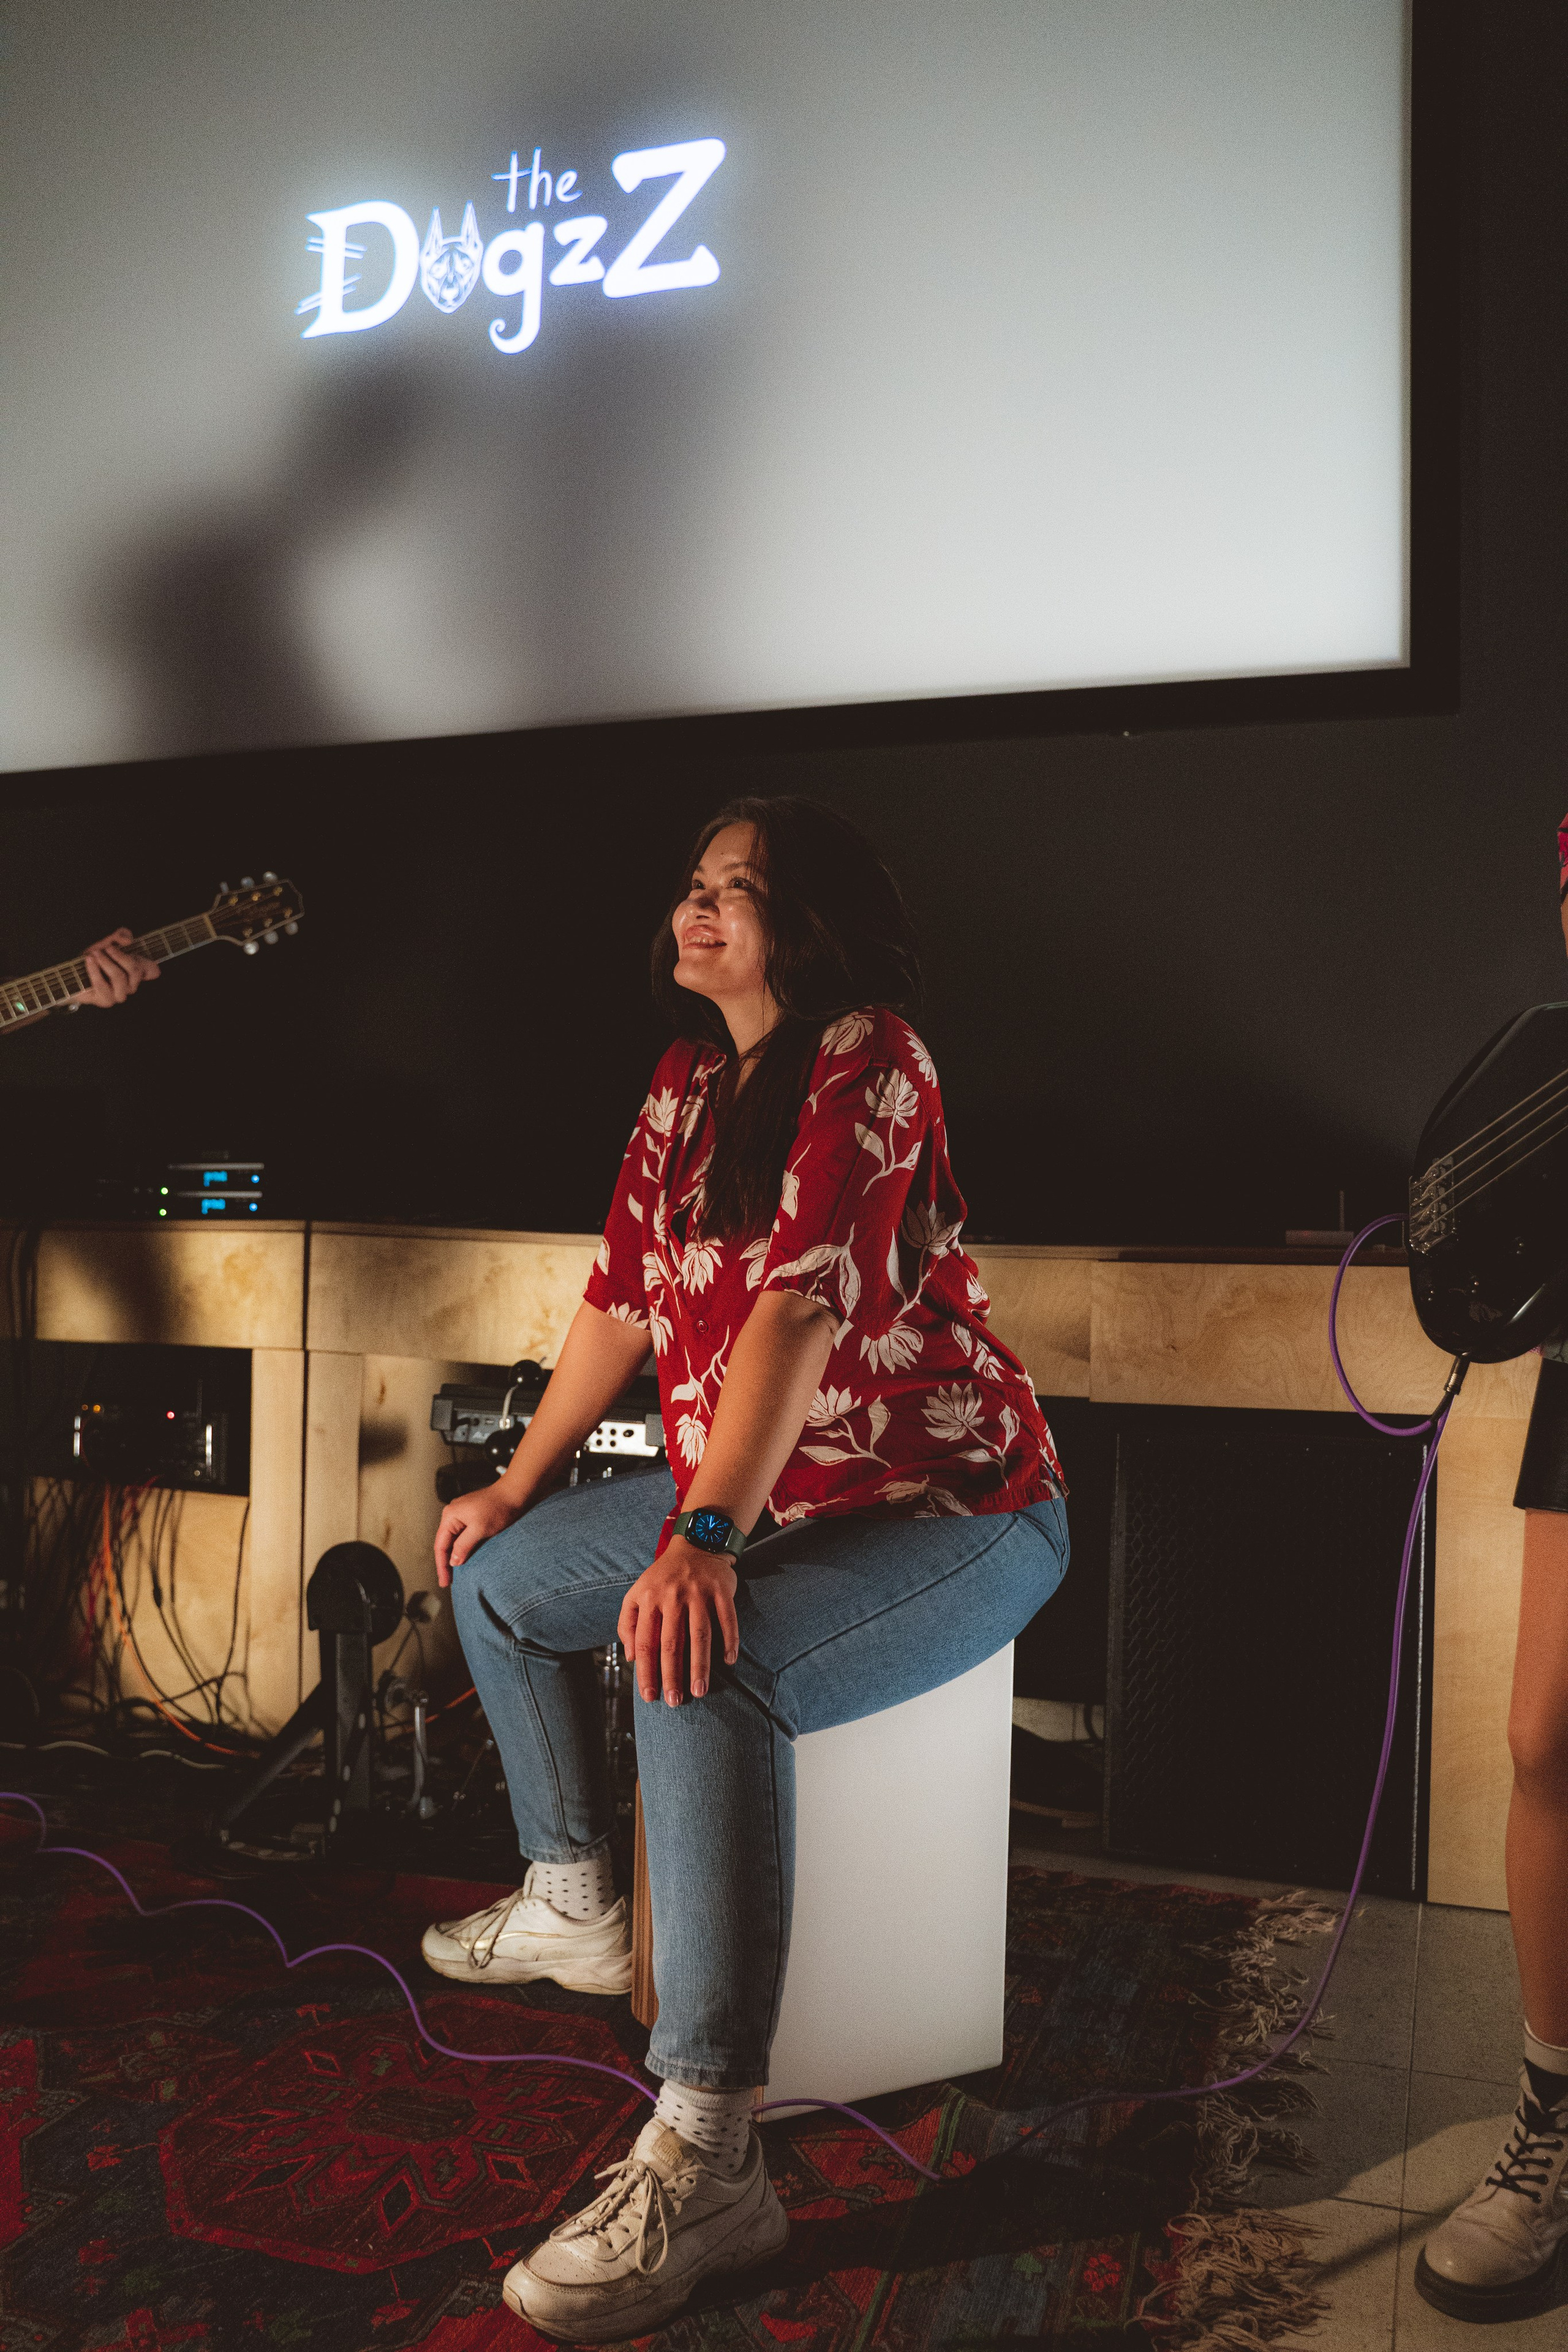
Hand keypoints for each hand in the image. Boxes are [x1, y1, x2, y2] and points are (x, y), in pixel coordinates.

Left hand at [76, 929, 158, 1008]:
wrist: (74, 975)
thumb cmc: (94, 958)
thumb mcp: (107, 942)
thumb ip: (119, 935)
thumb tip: (128, 940)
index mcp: (136, 972)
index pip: (153, 971)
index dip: (150, 963)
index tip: (136, 953)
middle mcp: (131, 985)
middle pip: (135, 970)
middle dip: (119, 956)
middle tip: (106, 948)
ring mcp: (120, 995)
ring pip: (119, 977)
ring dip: (106, 962)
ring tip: (94, 954)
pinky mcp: (106, 1001)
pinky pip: (102, 985)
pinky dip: (94, 970)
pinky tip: (89, 961)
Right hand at [435, 1481, 523, 1586]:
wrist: (515, 1492)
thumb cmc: (499, 1507)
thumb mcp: (480, 1529)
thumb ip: (463, 1546)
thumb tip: (453, 1561)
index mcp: (451, 1515)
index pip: (440, 1545)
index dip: (442, 1566)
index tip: (444, 1581)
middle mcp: (453, 1514)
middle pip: (444, 1543)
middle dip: (445, 1563)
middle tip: (447, 1582)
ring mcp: (461, 1514)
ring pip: (453, 1540)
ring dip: (453, 1556)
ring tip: (453, 1574)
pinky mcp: (471, 1516)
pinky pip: (461, 1536)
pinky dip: (461, 1548)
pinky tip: (463, 1558)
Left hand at [618, 1535, 739, 1705]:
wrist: (696, 1543)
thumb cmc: (662, 1577)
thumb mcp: (636, 1593)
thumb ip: (627, 1623)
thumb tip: (630, 1657)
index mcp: (649, 1599)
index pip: (645, 1642)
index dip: (646, 1672)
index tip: (649, 1696)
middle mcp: (672, 1596)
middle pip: (672, 1642)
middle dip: (672, 1675)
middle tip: (675, 1701)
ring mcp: (698, 1592)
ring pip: (700, 1634)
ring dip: (700, 1665)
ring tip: (700, 1691)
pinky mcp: (721, 1589)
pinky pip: (727, 1619)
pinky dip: (729, 1640)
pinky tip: (729, 1661)